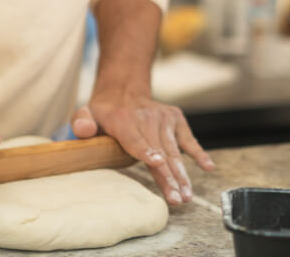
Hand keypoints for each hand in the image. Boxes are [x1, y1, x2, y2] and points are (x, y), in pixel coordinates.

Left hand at [71, 90, 213, 205]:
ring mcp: (163, 117)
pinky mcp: (175, 118)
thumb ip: (81, 122)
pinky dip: (198, 153)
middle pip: (159, 151)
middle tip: (176, 198)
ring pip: (174, 151)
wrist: (123, 90)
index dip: (145, 151)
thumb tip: (83, 131)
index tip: (156, 163)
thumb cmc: (103, 112)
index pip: (134, 138)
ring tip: (186, 195)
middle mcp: (145, 117)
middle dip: (168, 176)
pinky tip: (208, 167)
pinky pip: (188, 139)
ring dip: (182, 174)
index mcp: (122, 119)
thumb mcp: (85, 113)